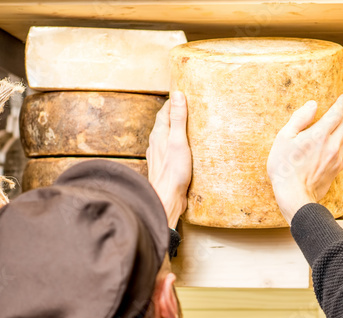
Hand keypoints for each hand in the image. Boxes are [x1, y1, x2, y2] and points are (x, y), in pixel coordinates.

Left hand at [147, 91, 191, 227]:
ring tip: (186, 126)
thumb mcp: (179, 140)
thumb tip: (177, 94)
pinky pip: (169, 150)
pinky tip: (182, 149)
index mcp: (159, 134)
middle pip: (164, 123)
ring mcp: (158, 155)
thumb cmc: (172, 171)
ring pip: (165, 137)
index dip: (173, 102)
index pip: (164, 111)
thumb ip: (178, 118)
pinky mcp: (164, 167)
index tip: (183, 94)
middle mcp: (156, 143)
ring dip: (174, 129)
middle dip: (174, 114)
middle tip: (186, 107)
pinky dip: (176, 144)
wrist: (166, 198)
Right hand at [267, 94, 342, 223]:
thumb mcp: (284, 137)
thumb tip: (313, 105)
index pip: (337, 113)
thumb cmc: (285, 167)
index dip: (341, 103)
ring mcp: (337, 158)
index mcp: (319, 134)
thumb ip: (300, 118)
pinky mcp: (337, 169)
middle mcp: (332, 145)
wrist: (295, 195)